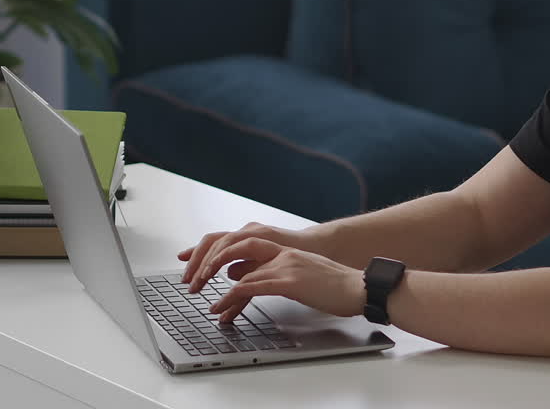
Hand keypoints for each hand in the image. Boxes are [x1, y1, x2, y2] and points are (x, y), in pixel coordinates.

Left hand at [196, 238, 364, 321]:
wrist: (358, 287)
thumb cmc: (332, 285)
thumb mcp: (298, 274)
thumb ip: (272, 272)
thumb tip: (247, 276)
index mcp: (281, 248)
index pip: (239, 242)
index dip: (214, 249)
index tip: (194, 260)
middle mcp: (279, 252)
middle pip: (231, 247)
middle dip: (206, 261)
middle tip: (191, 279)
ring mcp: (283, 265)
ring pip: (237, 269)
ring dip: (214, 283)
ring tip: (201, 296)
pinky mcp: (288, 281)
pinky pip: (250, 287)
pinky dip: (230, 297)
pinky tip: (221, 307)